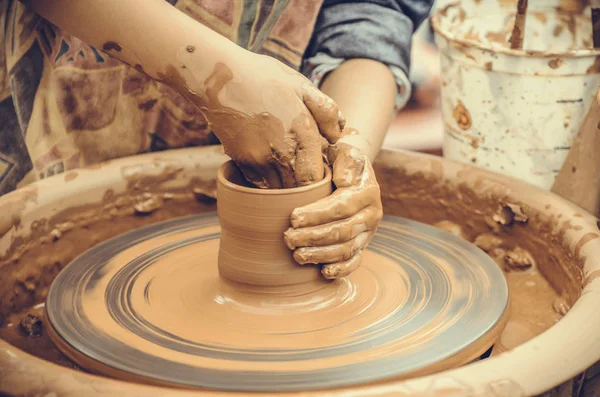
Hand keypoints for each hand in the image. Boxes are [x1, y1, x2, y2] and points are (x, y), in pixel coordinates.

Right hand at [178, 50, 344, 187]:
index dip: (320, 182)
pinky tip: (269, 167)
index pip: (316, 179)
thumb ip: (326, 111)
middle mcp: (282, 153)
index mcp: (303, 134)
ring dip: (284, 187)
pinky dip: (265, 182)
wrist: (219, 78)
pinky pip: (258, 184)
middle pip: (297, 190)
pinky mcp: (240, 161)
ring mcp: (259, 160)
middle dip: (303, 189)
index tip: (320, 175)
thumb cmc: (263, 78)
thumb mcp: (301, 85)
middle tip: (305, 179)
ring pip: (277, 190)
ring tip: (288, 175)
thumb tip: (339, 135)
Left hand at [284, 139, 382, 278]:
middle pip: (342, 231)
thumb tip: (343, 182)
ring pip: (347, 249)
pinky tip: (323, 272)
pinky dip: (341, 269)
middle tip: (288, 238)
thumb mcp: (344, 150)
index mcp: (368, 191)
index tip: (293, 218)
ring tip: (298, 255)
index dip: (317, 214)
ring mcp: (369, 232)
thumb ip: (345, 160)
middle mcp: (372, 214)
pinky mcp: (363, 245)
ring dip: (321, 255)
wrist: (352, 171)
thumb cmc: (340, 160)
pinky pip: (355, 261)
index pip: (341, 206)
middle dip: (313, 237)